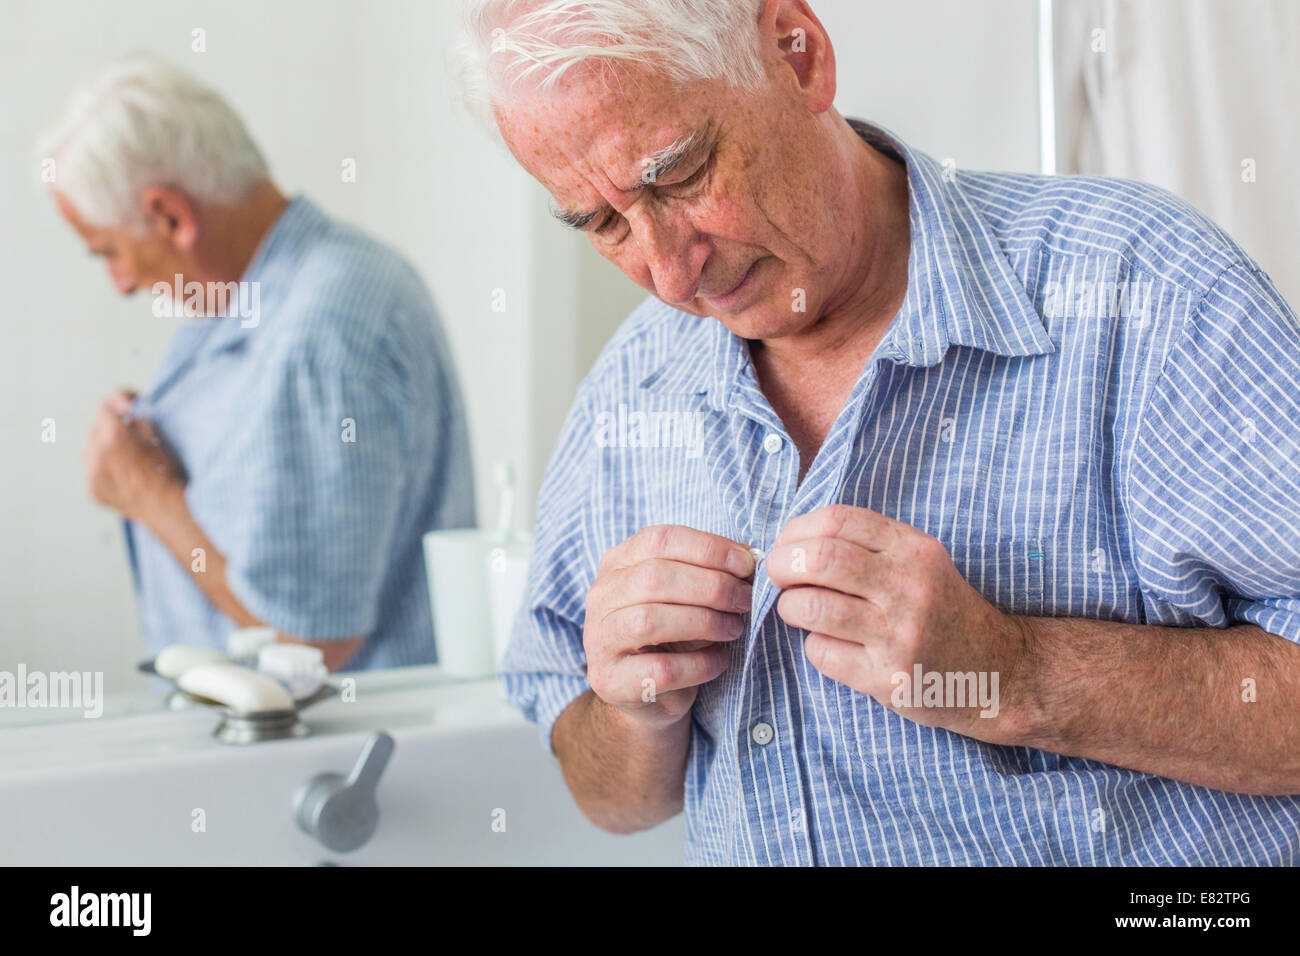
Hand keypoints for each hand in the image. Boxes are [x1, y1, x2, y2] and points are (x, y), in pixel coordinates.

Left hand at [83, 389, 184, 523]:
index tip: (129, 407)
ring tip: (128, 459)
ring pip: (92, 450)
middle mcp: (96, 452)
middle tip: (134, 437)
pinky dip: (105, 471)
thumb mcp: (159, 438)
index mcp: (114, 435)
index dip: (119, 402)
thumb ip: (139, 422)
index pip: (105, 406)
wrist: (165, 507)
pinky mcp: (92, 489)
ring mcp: (91, 473)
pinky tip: (124, 477)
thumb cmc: (168, 473)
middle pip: (97, 428)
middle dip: (113, 429)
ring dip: (105, 450)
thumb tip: (131, 415)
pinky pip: (93, 472)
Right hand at [583, 525, 755, 730]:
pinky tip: (718, 661)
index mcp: (618, 563)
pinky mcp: (610, 680)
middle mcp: (601, 596)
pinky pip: (661, 668)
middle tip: (745, 600)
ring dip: (705, 622)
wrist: (645, 694)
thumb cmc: (673, 636)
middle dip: (712, 586)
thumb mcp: (686, 596)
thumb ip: (709, 573)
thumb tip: (749, 559)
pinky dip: (700, 664)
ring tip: (733, 629)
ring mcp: (600, 639)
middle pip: (655, 577)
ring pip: (650, 621)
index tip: (747, 564)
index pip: (659, 539)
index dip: (708, 548)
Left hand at [766, 504, 1037, 744]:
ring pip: (812, 607)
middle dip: (782, 565)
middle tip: (778, 576)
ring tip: (797, 610)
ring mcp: (898, 635)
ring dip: (789, 607)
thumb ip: (867, 546)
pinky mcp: (887, 678)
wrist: (998, 672)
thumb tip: (793, 540)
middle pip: (819, 559)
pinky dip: (813, 646)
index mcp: (913, 550)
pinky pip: (822, 653)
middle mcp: (908, 587)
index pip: (838, 521)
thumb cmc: (944, 610)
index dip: (797, 530)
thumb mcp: (921, 562)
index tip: (787, 545)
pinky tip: (830, 644)